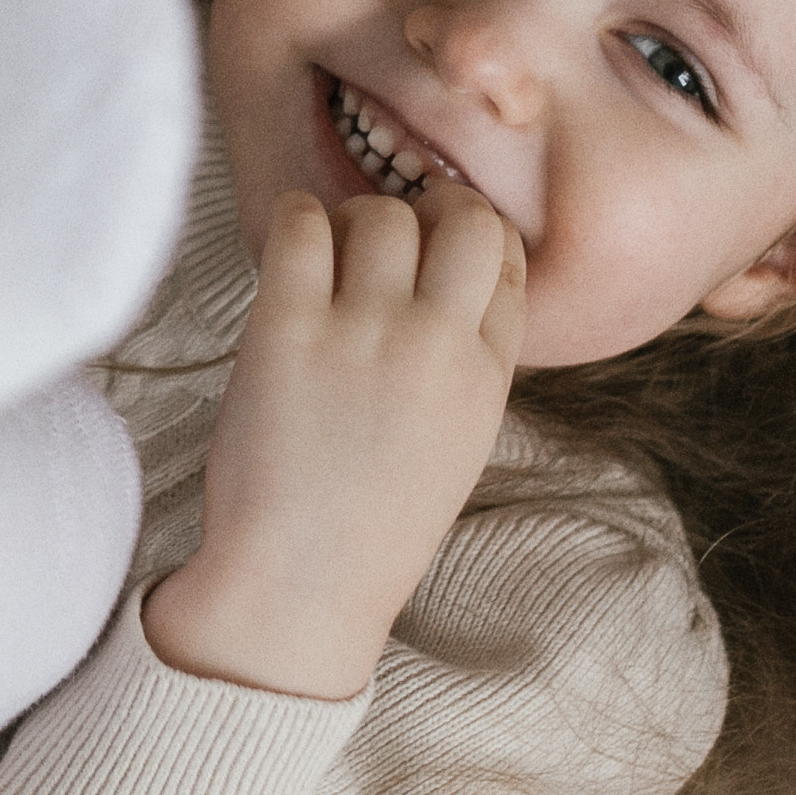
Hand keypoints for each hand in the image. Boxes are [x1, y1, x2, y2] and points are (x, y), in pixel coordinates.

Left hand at [143, 182, 526, 699]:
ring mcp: (365, 334)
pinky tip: (292, 251)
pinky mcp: (288, 331)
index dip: (471, 235)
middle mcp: (437, 344)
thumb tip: (450, 273)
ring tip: (331, 256)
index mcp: (487, 373)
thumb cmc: (372, 519)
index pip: (507, 255)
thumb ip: (469, 358)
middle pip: (463, 216)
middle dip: (428, 209)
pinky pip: (302, 224)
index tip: (437, 247)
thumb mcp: (459, 439)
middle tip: (389, 234)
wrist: (301, 585)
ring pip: (381, 213)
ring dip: (354, 220)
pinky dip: (297, 219)